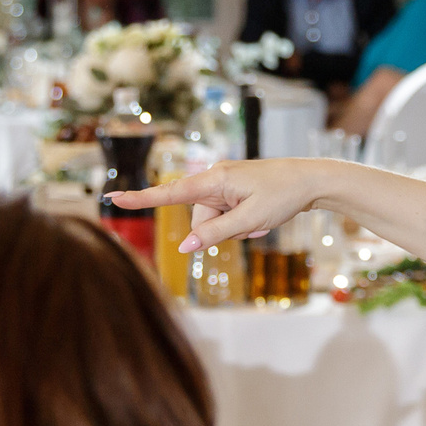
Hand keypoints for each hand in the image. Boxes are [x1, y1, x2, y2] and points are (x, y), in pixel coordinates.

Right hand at [107, 158, 323, 252]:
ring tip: (260, 220)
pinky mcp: (233, 190)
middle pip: (199, 218)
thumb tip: (185, 247)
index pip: (169, 194)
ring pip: (214, 220)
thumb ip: (214, 233)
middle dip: (220, 230)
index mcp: (214, 180)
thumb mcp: (249, 221)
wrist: (311, 180)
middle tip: (253, 226)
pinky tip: (261, 218)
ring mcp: (224, 184)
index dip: (142, 199)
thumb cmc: (283, 196)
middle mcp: (214, 178)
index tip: (114, 198)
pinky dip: (241, 223)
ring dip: (234, 228)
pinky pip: (227, 215)